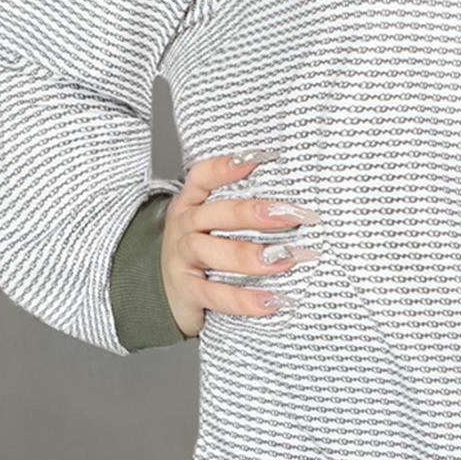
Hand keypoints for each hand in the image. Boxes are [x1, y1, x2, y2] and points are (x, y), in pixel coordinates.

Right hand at [161, 152, 322, 338]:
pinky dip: (244, 299)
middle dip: (256, 213)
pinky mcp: (187, 291)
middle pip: (216, 213)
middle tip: (294, 216)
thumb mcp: (212, 226)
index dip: (227, 167)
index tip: (261, 159)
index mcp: (192, 204)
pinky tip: (271, 300)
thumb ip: (244, 213)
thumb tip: (298, 208)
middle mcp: (185, 227)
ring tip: (286, 259)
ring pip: (213, 252)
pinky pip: (215, 294)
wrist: (162, 294)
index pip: (203, 177)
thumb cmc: (201, 254)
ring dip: (252, 256)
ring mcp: (183, 259)